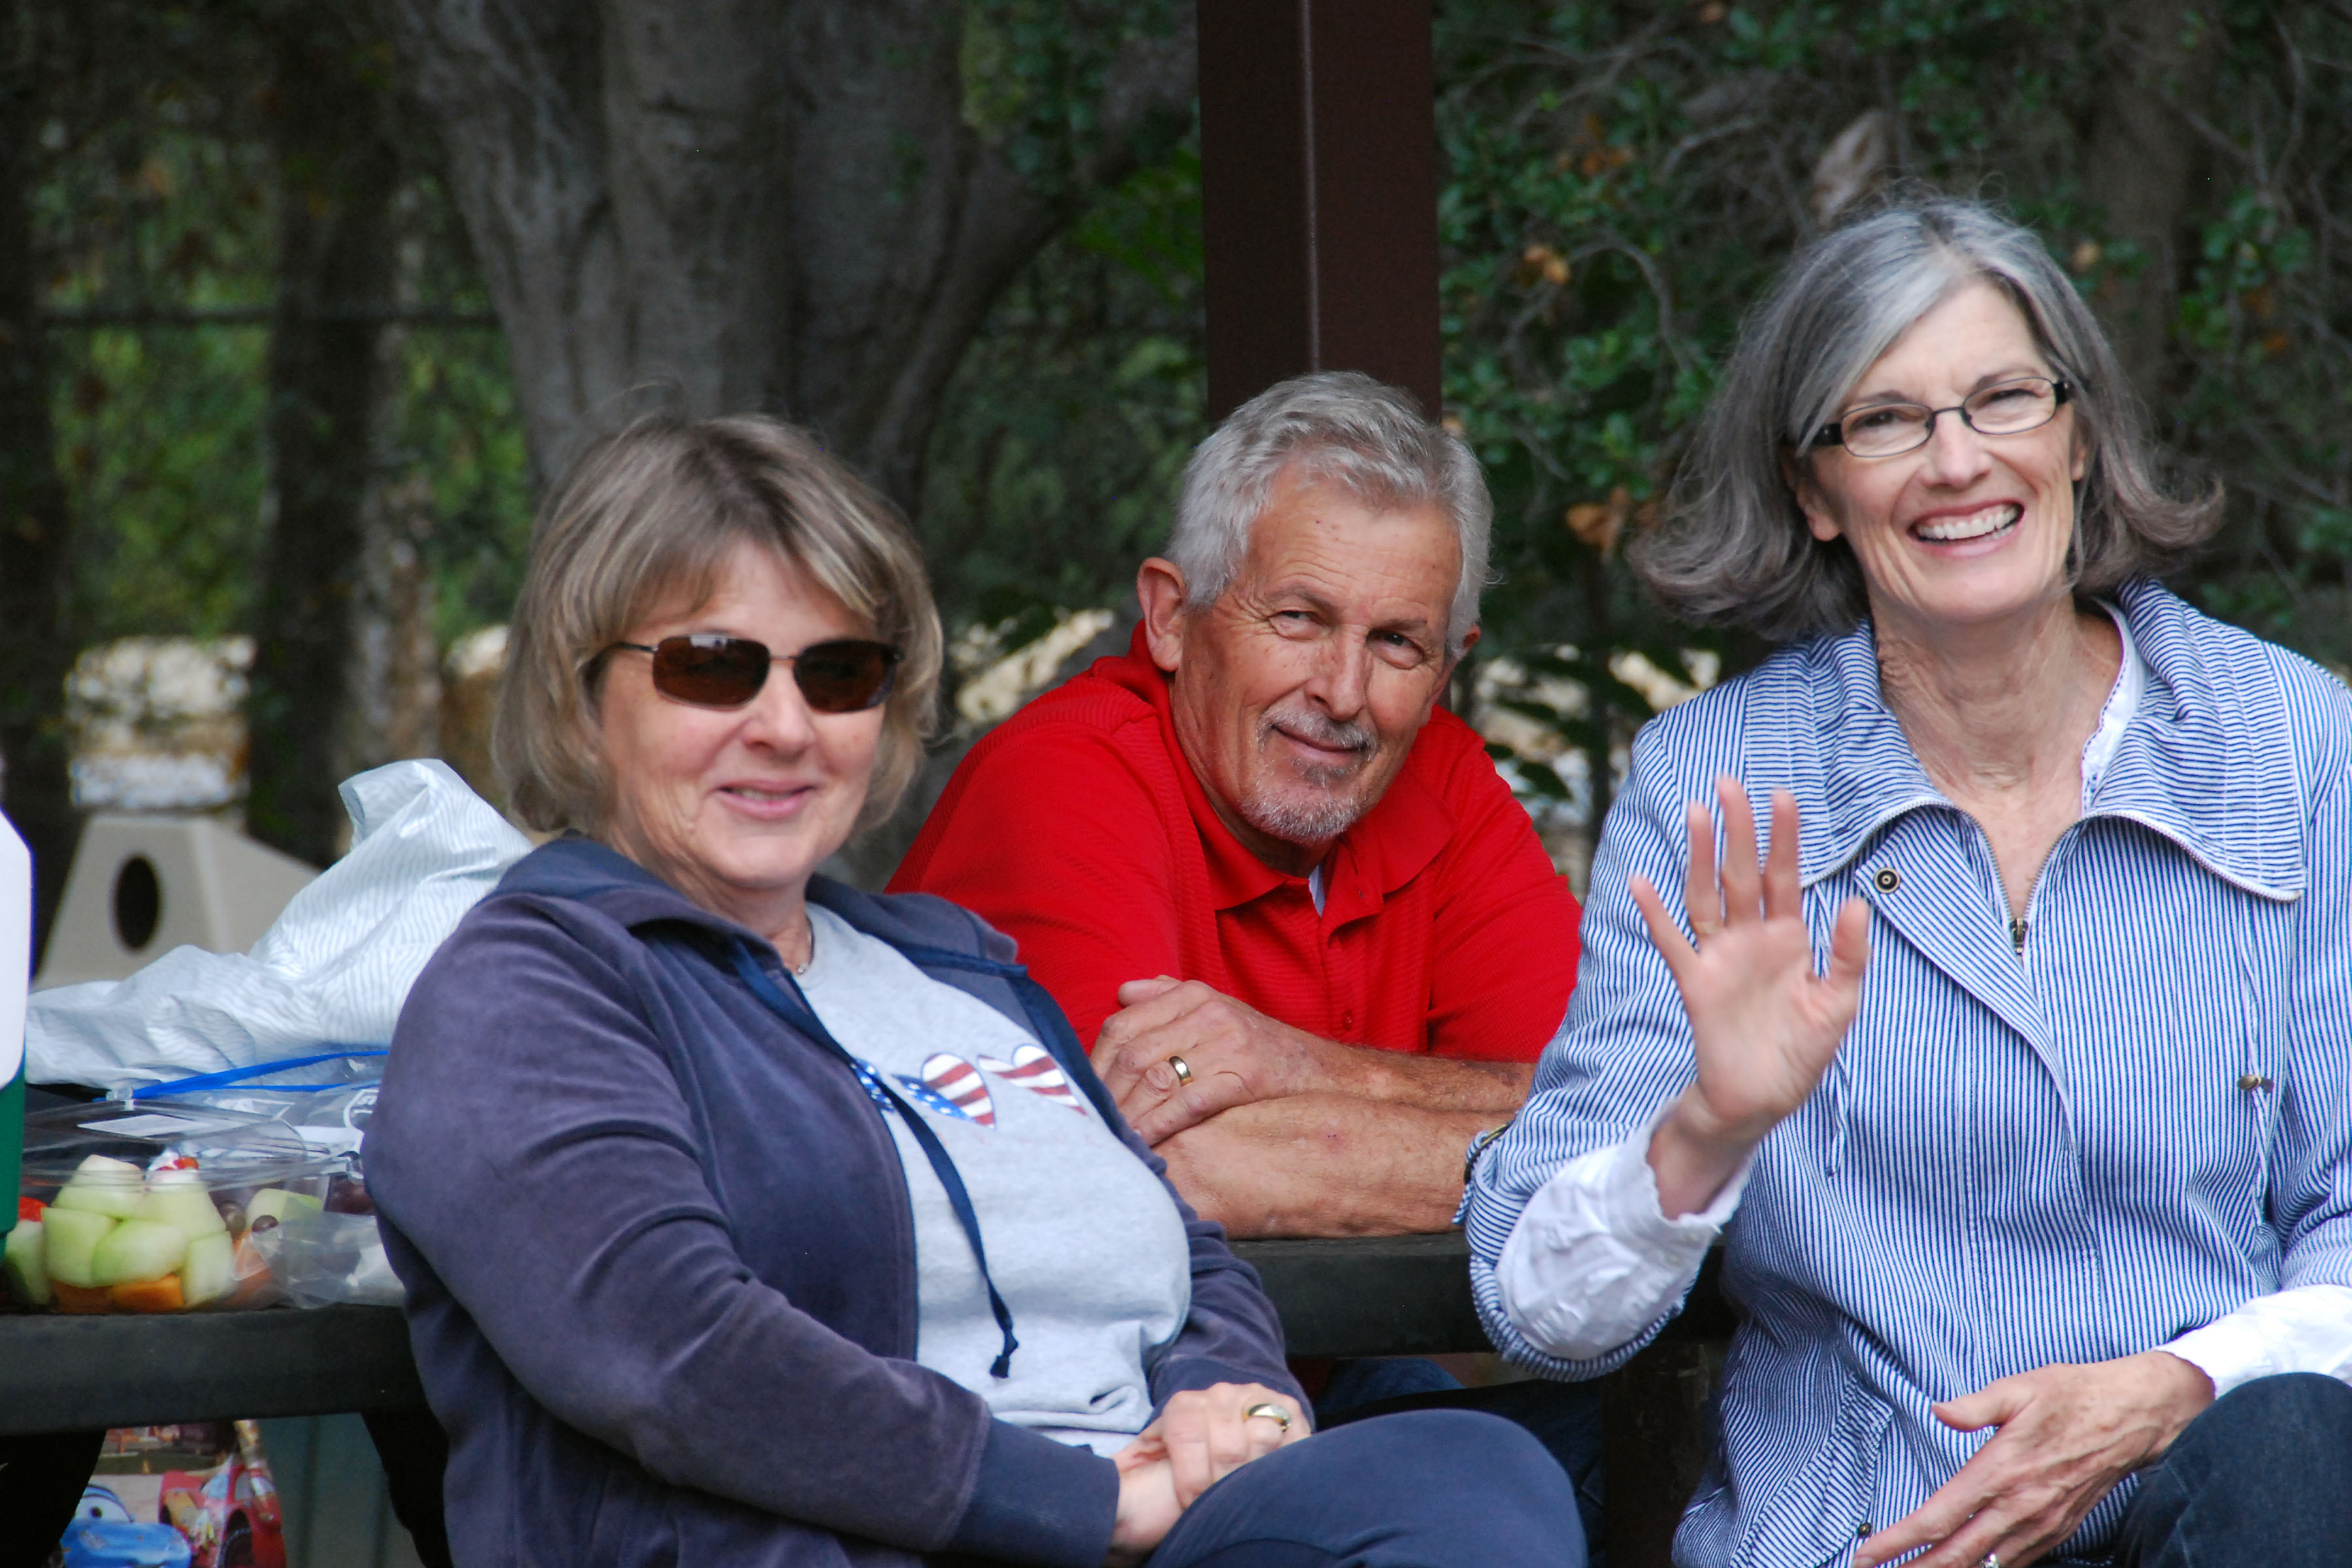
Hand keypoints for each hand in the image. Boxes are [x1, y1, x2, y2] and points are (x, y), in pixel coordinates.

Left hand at [1093, 978, 1339, 1142]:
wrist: (1314, 1069)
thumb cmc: (1255, 1042)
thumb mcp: (1214, 1006)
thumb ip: (1166, 996)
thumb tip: (1122, 992)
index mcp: (1191, 994)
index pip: (1123, 1024)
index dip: (1095, 1060)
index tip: (1080, 1089)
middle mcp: (1206, 1013)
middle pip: (1133, 1053)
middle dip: (1105, 1092)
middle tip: (1087, 1120)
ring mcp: (1226, 1044)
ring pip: (1156, 1079)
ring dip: (1126, 1112)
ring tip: (1107, 1135)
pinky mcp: (1242, 1077)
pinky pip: (1187, 1103)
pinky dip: (1158, 1125)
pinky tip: (1142, 1142)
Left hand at [1103, 1383, 1305, 1563]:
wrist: (1214, 1450)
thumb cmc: (1173, 1470)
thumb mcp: (1144, 1466)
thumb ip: (1122, 1472)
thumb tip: (1103, 1486)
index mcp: (1183, 1406)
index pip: (1187, 1431)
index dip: (1190, 1476)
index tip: (1191, 1504)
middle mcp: (1219, 1394)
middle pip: (1227, 1440)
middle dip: (1222, 1482)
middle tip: (1220, 1503)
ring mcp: (1255, 1397)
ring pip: (1262, 1433)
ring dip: (1254, 1471)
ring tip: (1244, 1490)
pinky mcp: (1288, 1409)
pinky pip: (1293, 1432)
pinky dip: (1286, 1456)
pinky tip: (1271, 1472)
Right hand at [1633, 778, 1869, 1215]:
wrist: (1763, 1098)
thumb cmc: (1802, 1052)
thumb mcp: (1839, 1004)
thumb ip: (1848, 955)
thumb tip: (1857, 901)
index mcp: (1789, 938)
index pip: (1784, 876)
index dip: (1783, 838)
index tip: (1782, 796)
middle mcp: (1751, 938)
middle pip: (1741, 873)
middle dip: (1738, 829)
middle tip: (1729, 783)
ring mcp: (1720, 957)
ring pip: (1706, 895)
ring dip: (1700, 855)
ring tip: (1696, 813)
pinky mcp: (1695, 983)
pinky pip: (1672, 942)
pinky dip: (1655, 913)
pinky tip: (1641, 881)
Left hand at [1854, 1351, 2213, 1567]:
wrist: (2132, 1418)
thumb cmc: (2071, 1396)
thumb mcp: (2019, 1388)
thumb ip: (1975, 1406)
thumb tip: (1939, 1410)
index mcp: (2001, 1470)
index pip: (1939, 1516)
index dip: (1899, 1539)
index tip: (1868, 1553)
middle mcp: (2019, 1506)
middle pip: (1956, 1554)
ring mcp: (2040, 1524)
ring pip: (1985, 1564)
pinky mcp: (2057, 1530)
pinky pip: (2014, 1561)